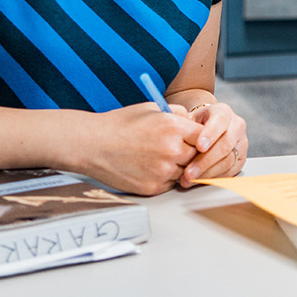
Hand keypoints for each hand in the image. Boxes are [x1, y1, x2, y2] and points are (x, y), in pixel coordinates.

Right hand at [78, 103, 204, 195]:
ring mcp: (163, 171)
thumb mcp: (151, 108)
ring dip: (178, 167)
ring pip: (185, 172)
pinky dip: (165, 178)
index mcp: (173, 127)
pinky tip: (150, 167)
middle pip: (197, 157)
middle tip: (178, 149)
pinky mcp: (153, 187)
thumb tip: (194, 121)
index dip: (200, 137)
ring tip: (160, 157)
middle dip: (190, 153)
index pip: (204, 136)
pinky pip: (170, 184)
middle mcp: (172, 150)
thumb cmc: (120, 124)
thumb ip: (176, 113)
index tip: (195, 138)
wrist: (93, 145)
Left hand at [178, 102, 247, 186]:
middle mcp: (236, 126)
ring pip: (228, 160)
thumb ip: (182, 123)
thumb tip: (174, 131)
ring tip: (189, 179)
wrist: (207, 129)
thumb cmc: (195, 124)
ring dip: (207, 172)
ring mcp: (241, 143)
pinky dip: (213, 178)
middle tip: (189, 171)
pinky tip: (199, 180)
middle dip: (205, 160)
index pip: (220, 121)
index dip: (210, 134)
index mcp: (223, 112)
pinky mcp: (241, 158)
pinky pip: (230, 171)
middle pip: (225, 144)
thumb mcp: (189, 118)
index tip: (199, 146)